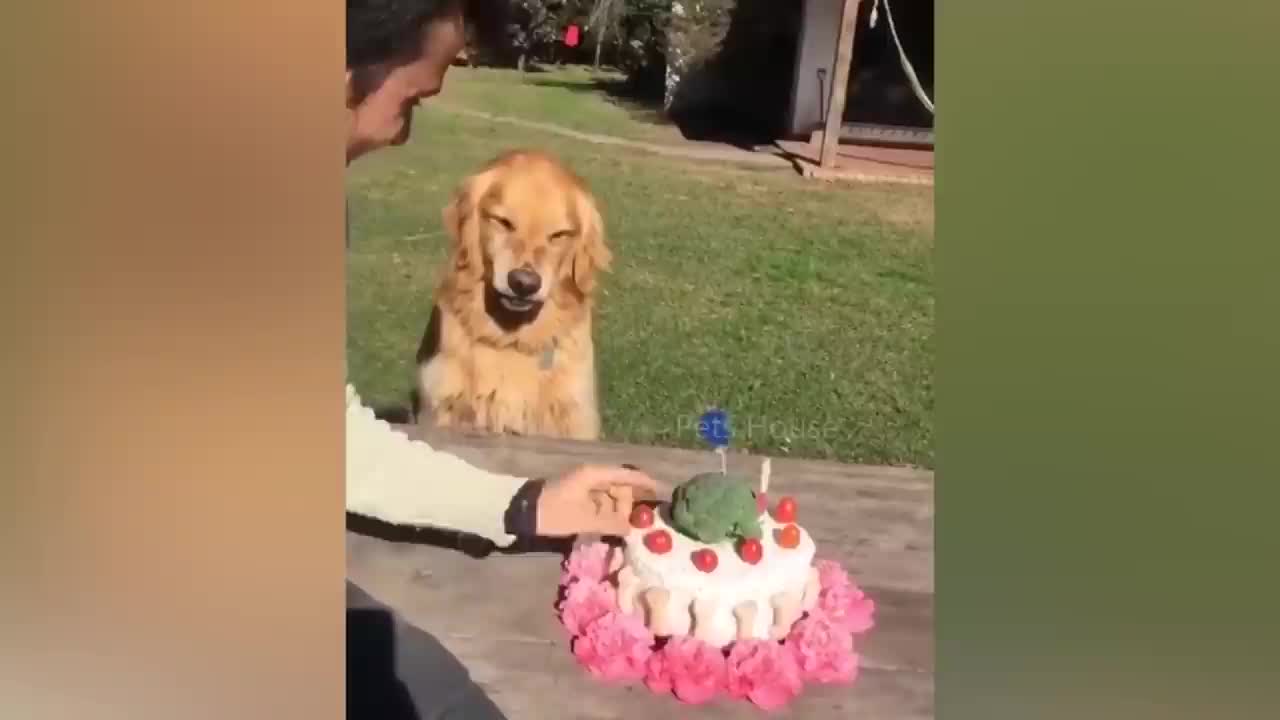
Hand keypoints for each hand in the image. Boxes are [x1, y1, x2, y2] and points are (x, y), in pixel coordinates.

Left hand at [536, 465, 664, 536]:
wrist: (521, 512)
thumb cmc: (553, 513)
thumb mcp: (584, 520)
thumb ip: (610, 523)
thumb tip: (632, 529)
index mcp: (594, 475)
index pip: (627, 475)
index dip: (644, 483)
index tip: (660, 492)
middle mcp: (591, 476)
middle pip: (619, 487)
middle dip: (629, 504)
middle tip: (637, 523)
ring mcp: (582, 485)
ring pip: (609, 496)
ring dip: (616, 511)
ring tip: (624, 528)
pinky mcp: (576, 495)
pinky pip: (598, 502)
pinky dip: (605, 513)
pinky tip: (609, 526)